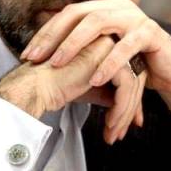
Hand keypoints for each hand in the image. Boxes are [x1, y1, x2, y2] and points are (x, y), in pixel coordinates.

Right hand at [0, 35, 144, 143]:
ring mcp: (109, 44)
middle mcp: (110, 39)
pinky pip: (126, 85)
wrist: (37, 86)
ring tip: (113, 132)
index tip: (125, 122)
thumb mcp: (91, 89)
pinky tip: (110, 123)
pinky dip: (122, 108)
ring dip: (124, 113)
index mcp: (106, 44)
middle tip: (120, 132)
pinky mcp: (106, 55)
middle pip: (134, 77)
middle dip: (130, 109)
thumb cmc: (56, 85)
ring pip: (133, 82)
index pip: (128, 73)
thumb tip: (126, 106)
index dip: (129, 100)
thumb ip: (109, 92)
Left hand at [21, 0, 170, 115]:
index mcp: (104, 8)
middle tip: (37, 58)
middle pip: (78, 14)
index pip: (68, 14)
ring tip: (58, 64)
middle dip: (54, 36)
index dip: (47, 33)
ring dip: (74, 44)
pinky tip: (94, 78)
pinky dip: (108, 63)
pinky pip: (126, 46)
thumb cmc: (133, 64)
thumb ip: (80, 49)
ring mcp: (135, 17)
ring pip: (98, 24)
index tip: (28, 54)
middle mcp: (118, 6)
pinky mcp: (151, 33)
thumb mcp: (102, 53)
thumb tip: (43, 55)